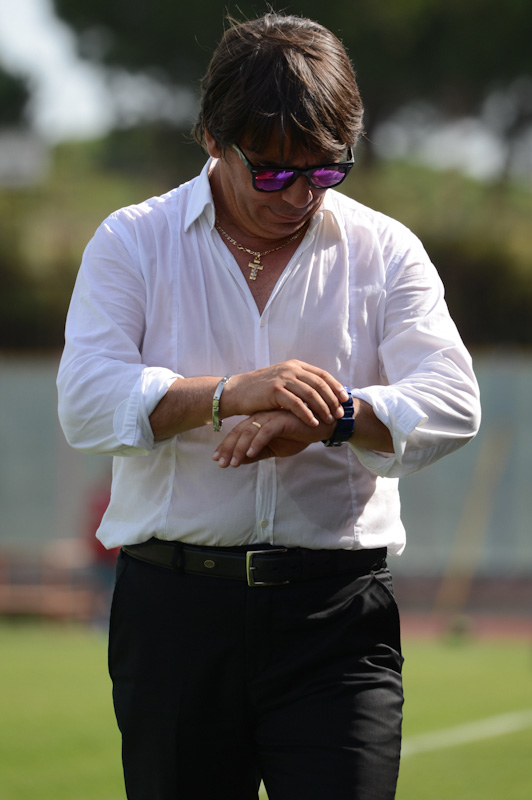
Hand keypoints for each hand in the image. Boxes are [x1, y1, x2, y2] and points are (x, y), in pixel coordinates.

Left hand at [212, 409, 335, 466]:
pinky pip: (266, 431)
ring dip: (239, 448)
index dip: (227, 447)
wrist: (322, 427)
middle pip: (240, 432)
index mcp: (260, 422)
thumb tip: (239, 462)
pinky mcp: (282, 419)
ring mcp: (272, 417)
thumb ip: (258, 453)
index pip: (239, 434)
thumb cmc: (299, 434)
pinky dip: (257, 442)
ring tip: (232, 463)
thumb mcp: (275, 448)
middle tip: (219, 463)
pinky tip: (250, 453)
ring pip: (250, 432)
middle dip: (228, 448)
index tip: (217, 461)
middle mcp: (263, 417)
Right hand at [221, 360, 347, 427]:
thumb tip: (319, 394)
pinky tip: (313, 423)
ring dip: (322, 408)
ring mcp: (282, 378)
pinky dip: (306, 414)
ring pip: (310, 393)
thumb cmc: (260, 391)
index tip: (345, 399)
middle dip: (332, 399)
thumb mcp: (282, 382)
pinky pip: (296, 403)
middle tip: (340, 413)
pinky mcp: (274, 391)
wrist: (236, 391)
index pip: (322, 374)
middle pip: (319, 384)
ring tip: (329, 420)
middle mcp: (291, 369)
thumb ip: (299, 384)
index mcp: (295, 366)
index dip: (335, 387)